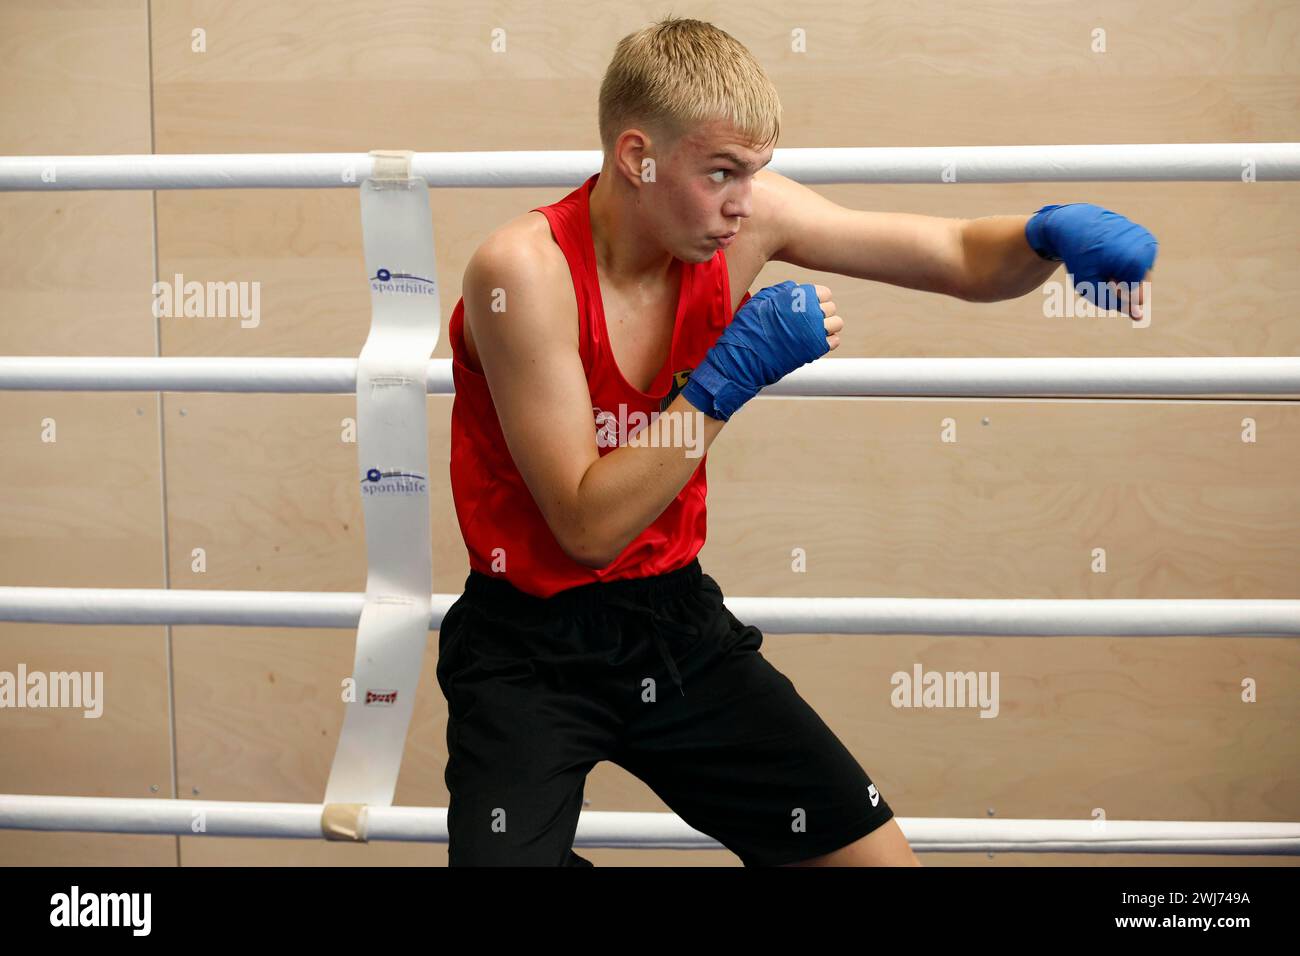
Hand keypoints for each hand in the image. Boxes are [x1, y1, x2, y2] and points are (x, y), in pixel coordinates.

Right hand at [681, 280, 840, 420]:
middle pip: (831, 307)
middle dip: (822, 312)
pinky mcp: (814, 350)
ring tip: (813, 331)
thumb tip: (795, 288)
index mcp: (798, 297)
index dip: (815, 298)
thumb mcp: (760, 301)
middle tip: (808, 320)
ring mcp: (814, 331)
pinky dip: (827, 341)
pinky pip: (834, 341)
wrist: (745, 357)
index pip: (824, 292)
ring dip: (828, 326)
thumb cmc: (748, 328)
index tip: (807, 305)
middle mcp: (809, 312)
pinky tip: (814, 342)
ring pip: (837, 323)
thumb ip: (780, 292)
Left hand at [1025, 203, 1157, 319]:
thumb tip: (1140, 317)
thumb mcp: (1089, 285)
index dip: (1114, 292)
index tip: (1100, 275)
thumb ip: (1114, 303)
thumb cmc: (1080, 257)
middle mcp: (1146, 248)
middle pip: (1140, 288)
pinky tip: (1110, 254)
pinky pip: (1140, 264)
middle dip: (1120, 286)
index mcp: (1135, 260)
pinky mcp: (1145, 237)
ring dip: (1122, 276)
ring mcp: (1148, 240)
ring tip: (1104, 262)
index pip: (1136, 297)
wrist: (1075, 223)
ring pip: (1141, 276)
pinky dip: (1125, 265)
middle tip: (1101, 268)